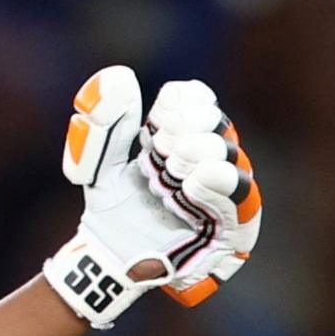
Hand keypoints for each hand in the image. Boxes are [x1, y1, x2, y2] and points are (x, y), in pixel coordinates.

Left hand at [42, 69, 262, 330]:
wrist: (104, 258)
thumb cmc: (109, 212)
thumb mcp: (96, 164)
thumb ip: (103, 124)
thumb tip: (118, 77)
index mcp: (184, 138)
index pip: (198, 102)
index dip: (181, 103)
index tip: (158, 117)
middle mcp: (210, 162)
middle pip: (218, 128)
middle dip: (190, 128)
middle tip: (159, 146)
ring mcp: (222, 196)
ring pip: (233, 162)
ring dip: (204, 153)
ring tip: (174, 160)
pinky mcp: (230, 233)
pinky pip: (238, 207)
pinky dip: (217, 189)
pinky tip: (192, 183)